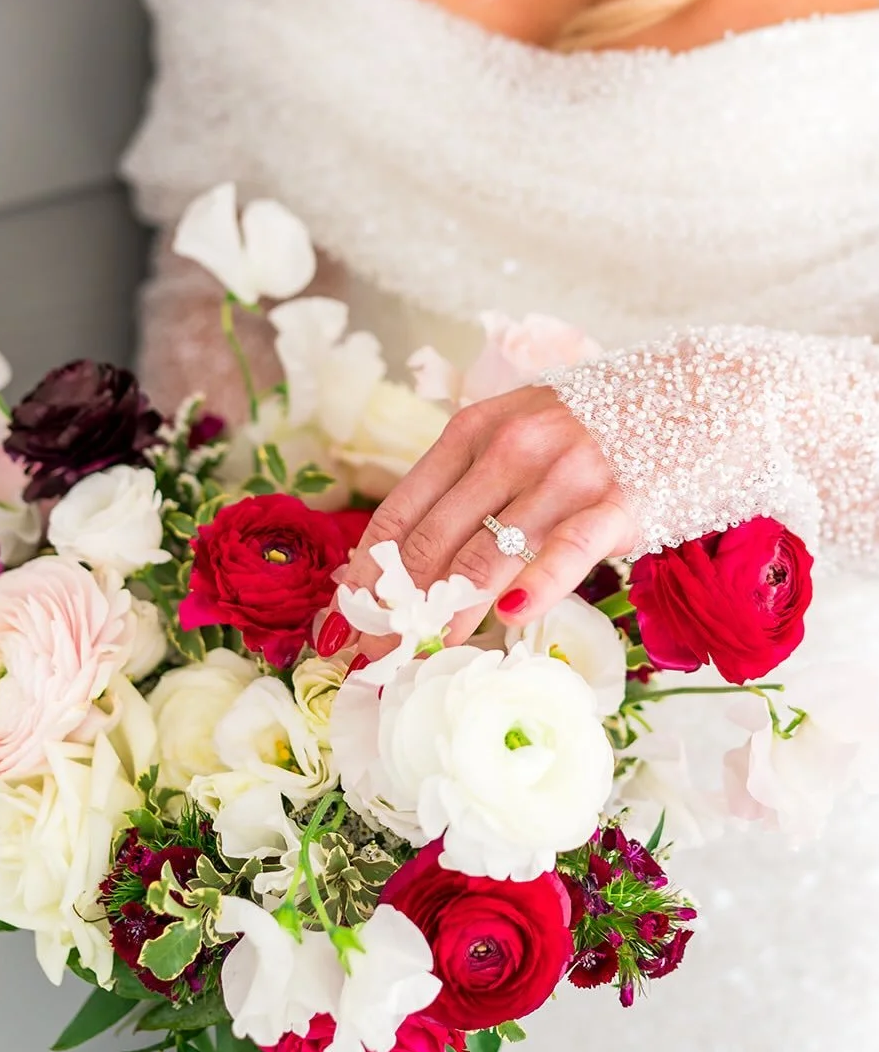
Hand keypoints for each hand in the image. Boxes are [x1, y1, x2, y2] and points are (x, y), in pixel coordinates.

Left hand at [318, 386, 637, 652]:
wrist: (704, 393)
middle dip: (396, 607)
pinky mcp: (620, 503)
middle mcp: (510, 447)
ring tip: (419, 658)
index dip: (368, 570)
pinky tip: (507, 617)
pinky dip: (535, 585)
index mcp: (473, 429)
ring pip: (486, 555)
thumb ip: (471, 487)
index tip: (346, 617)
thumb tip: (407, 563)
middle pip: (433, 542)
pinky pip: (566, 551)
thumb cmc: (599, 429)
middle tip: (373, 656)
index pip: (401, 510)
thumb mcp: (521, 436)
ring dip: (446, 615)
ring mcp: (564, 474)